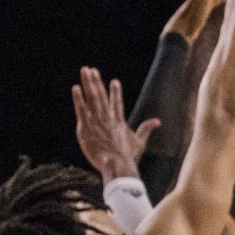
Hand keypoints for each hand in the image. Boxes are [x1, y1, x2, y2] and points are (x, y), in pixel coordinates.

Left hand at [71, 67, 154, 181]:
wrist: (117, 165)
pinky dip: (78, 98)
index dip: (115, 91)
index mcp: (119, 121)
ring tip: (85, 71)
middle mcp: (107, 117)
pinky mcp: (85, 127)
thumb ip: (146, 129)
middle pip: (101, 95)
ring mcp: (95, 121)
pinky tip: (76, 87)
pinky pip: (81, 109)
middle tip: (92, 69)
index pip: (116, 102)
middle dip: (96, 81)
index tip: (114, 81)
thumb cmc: (128, 157)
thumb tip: (158, 121)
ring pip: (91, 97)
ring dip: (88, 83)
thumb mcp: (139, 142)